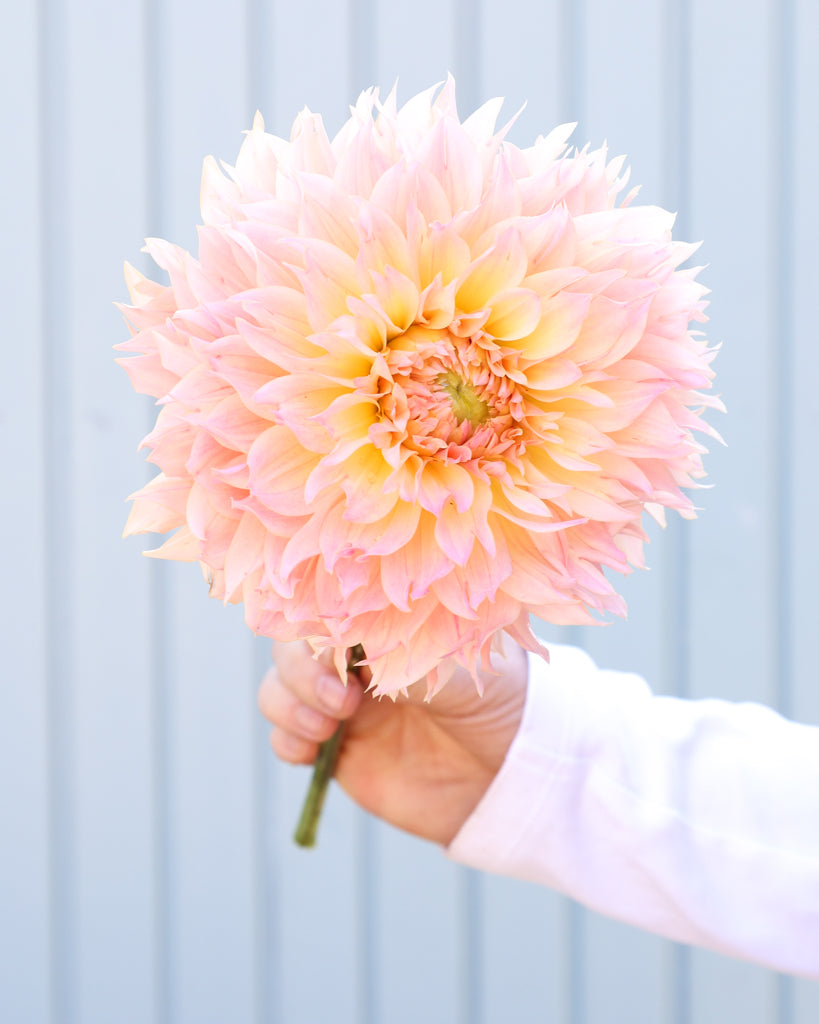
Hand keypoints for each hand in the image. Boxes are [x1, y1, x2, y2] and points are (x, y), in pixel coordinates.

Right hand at [258, 641, 528, 844]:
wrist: (509, 772)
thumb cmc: (492, 699)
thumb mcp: (451, 664)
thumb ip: (400, 650)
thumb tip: (347, 636)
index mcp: (382, 625)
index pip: (322, 606)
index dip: (314, 622)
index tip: (333, 645)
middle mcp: (354, 659)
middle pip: (289, 645)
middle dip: (301, 669)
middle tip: (343, 697)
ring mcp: (340, 703)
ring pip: (278, 688)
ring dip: (288, 703)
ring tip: (331, 723)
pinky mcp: (334, 749)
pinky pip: (284, 737)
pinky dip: (286, 738)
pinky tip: (312, 748)